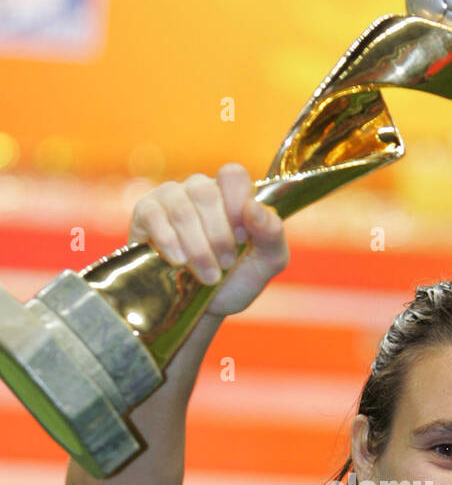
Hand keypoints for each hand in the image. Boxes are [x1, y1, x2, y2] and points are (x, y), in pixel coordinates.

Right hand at [128, 162, 288, 317]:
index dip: (237, 204)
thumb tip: (255, 208)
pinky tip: (178, 262)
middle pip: (206, 194)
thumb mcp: (266, 263)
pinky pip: (154, 216)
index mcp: (231, 194)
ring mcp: (171, 198)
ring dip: (197, 247)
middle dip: (218, 236)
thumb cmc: (235, 281)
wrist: (201, 309)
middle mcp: (200, 189)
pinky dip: (169, 242)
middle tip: (224, 265)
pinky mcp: (146, 212)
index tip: (242, 236)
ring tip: (206, 275)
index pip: (232, 174)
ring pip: (181, 209)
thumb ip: (272, 235)